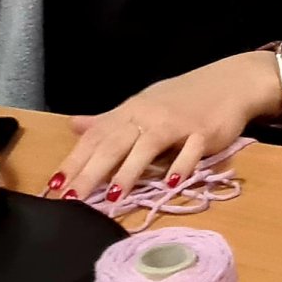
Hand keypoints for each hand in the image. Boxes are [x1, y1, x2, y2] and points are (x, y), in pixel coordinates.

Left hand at [51, 53, 281, 203]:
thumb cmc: (183, 98)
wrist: (230, 82)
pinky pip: (190, 151)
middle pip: (114, 144)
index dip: (73, 161)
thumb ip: (109, 121)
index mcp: (131, 111)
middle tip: (70, 199)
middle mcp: (148, 116)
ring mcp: (176, 124)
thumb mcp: (142, 106)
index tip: (52, 188)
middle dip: (90, 173)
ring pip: (146, 147)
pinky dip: (180, 167)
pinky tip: (170, 185)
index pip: (95, 137)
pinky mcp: (203, 132)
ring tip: (111, 198)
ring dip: (128, 172)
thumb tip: (74, 126)